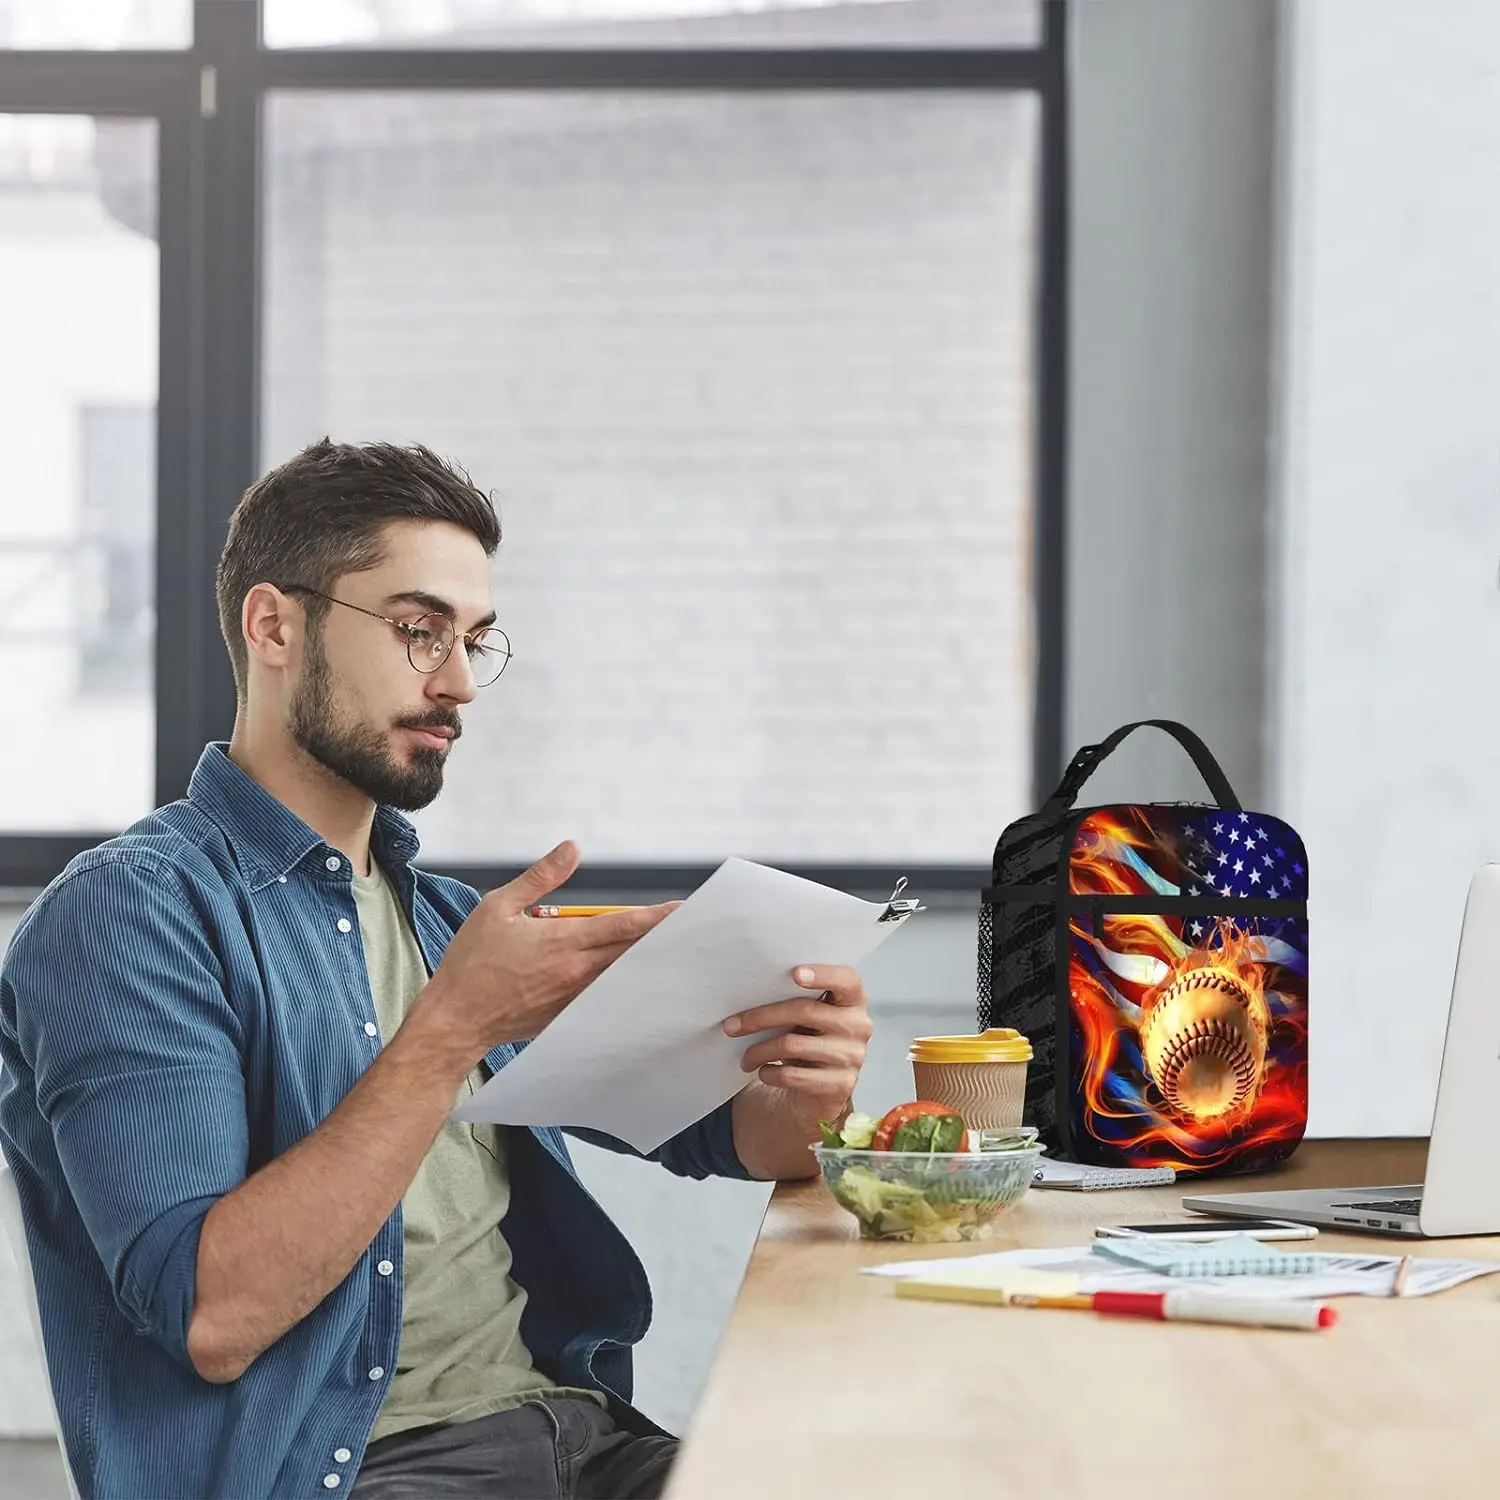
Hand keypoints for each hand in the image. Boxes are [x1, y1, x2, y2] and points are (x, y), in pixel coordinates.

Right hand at [413, 840, 673, 1067]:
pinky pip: (605, 999)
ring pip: (623, 977)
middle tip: (692, 928)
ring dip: (647, 964)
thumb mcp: (499, 907)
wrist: (456, 1019)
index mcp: (563, 940)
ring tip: (673, 951)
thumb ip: (541, 877)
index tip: (685, 909)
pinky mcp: (567, 1017)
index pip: (624, 924)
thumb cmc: (471, 961)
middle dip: (662, 939)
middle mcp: (576, 971)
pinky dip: (623, 988)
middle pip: (633, 952)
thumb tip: (572, 848)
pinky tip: (637, 983)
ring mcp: (574, 998)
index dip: (658, 917)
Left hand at [723, 965, 872, 1126]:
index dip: (823, 974)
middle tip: (731, 1025)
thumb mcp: (804, 1018)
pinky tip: (764, 1072)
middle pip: (805, 1011)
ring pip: (793, 1045)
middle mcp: (859, 1026)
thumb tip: (748, 990)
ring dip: (759, 1051)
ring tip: (745, 1057)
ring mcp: (853, 1057)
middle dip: (761, 1017)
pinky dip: (771, 1074)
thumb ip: (793, 999)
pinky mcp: (841, 1086)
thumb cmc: (805, 1040)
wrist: (814, 1090)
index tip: (795, 973)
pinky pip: (795, 1076)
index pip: (847, 980)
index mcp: (853, 1000)